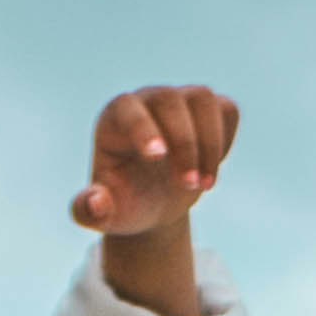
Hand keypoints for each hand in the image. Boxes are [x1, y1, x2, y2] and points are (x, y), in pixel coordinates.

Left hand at [73, 83, 237, 239]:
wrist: (152, 204)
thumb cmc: (124, 205)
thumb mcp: (104, 216)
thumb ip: (89, 211)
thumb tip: (96, 202)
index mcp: (114, 119)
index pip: (128, 108)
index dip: (143, 128)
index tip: (157, 158)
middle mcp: (147, 100)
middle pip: (170, 101)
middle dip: (184, 145)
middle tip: (188, 186)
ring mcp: (180, 100)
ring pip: (203, 99)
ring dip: (209, 142)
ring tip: (204, 185)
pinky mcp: (208, 109)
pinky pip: (227, 110)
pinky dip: (225, 139)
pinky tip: (210, 169)